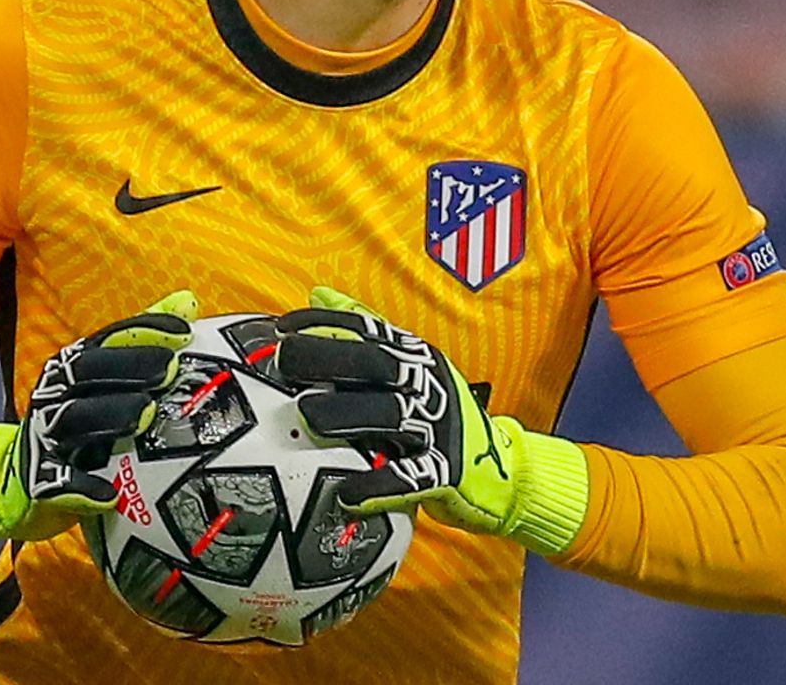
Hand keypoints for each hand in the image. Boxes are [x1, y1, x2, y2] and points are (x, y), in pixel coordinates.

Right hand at [0, 291, 198, 540]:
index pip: (109, 337)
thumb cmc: (77, 425)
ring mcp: (45, 434)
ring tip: (145, 416)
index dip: (144, 330)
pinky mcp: (38, 477)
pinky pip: (58, 482)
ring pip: (75, 418)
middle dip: (130, 366)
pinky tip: (109, 493)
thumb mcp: (104, 381)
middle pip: (90, 371)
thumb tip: (189, 301)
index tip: (184, 331)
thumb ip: (141, 340)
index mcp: (75, 366)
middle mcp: (57, 392)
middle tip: (170, 370)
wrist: (12, 480)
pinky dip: (82, 486)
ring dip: (111, 414)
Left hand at [274, 287, 586, 554]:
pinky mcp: (447, 470)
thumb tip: (319, 292)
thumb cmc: (438, 415)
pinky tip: (346, 493)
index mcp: (415, 356)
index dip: (325, 324)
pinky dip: (378, 486)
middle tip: (286, 363)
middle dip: (330, 358)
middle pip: (376, 363)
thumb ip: (365, 330)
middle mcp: (427, 384)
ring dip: (347, 412)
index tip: (282, 328)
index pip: (368, 328)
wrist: (502, 468)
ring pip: (389, 414)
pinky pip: (410, 477)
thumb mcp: (409, 365)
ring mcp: (438, 426)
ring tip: (307, 415)